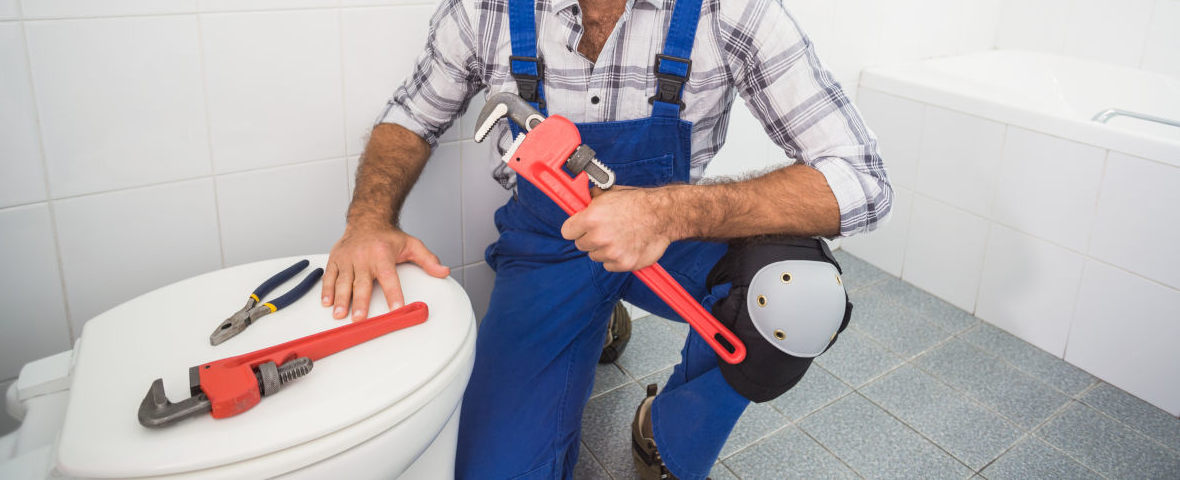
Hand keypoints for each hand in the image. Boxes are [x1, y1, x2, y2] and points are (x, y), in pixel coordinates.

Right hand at [322, 226, 449, 320]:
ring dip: (341, 299)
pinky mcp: (335, 260)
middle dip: (360, 302)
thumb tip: (444, 272)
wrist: (367, 220)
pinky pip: (330, 277)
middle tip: (359, 318)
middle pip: (362, 283)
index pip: (389, 277)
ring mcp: (347, 259)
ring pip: (343, 282)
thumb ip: (428, 260)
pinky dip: (327, 290)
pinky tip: (327, 303)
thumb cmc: (388, 237)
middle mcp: (363, 257)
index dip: (393, 293)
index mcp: (382, 254)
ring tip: (340, 315)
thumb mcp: (412, 245)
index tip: (396, 308)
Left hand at [560, 186, 673, 271]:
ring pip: (595, 256)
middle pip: (581, 245)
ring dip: (603, 249)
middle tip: (604, 231)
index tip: (580, 228)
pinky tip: (625, 246)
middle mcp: (598, 237)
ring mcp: (611, 252)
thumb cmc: (639, 202)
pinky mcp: (623, 264)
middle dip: (590, 238)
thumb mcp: (611, 193)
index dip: (575, 229)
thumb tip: (580, 199)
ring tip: (619, 237)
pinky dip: (615, 259)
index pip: (567, 232)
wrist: (663, 214)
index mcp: (591, 218)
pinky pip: (609, 265)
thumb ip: (592, 200)